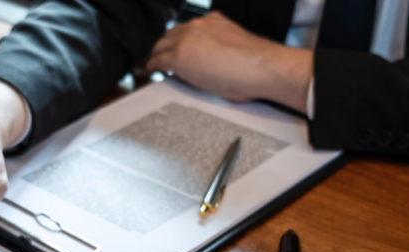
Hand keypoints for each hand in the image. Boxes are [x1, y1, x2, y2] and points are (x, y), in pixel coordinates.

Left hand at [145, 12, 312, 111]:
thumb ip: (220, 52)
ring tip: (146, 69)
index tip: (173, 51)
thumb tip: (213, 67)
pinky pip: (156, 61)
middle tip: (155, 61)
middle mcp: (198, 24)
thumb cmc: (258, 66)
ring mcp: (187, 38)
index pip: (187, 30)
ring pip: (160, 46)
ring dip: (153, 57)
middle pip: (169, 35)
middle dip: (162, 48)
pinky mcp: (179, 55)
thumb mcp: (236, 50)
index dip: (176, 42)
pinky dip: (148, 67)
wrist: (263, 67)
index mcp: (214, 21)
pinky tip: (145, 74)